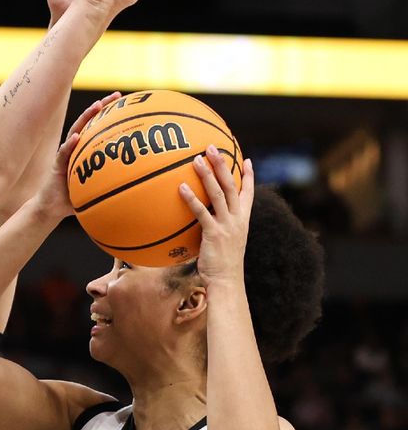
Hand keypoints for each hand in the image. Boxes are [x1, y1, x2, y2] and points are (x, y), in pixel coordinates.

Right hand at [35, 92, 121, 219]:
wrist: (53, 208)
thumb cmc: (77, 198)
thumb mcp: (99, 189)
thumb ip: (115, 184)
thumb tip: (142, 188)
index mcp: (86, 151)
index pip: (100, 128)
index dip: (112, 115)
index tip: (128, 103)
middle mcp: (76, 147)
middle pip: (89, 122)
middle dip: (102, 107)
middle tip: (117, 96)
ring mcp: (66, 154)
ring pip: (76, 130)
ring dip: (86, 117)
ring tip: (96, 107)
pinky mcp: (57, 164)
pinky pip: (63, 153)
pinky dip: (69, 145)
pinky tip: (76, 138)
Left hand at [178, 145, 253, 288]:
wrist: (227, 282)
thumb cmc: (222, 264)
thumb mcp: (226, 242)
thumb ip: (219, 227)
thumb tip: (205, 219)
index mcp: (243, 220)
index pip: (248, 194)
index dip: (248, 176)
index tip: (246, 160)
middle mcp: (237, 220)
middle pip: (231, 186)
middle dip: (223, 165)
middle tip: (213, 147)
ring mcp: (227, 226)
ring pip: (218, 194)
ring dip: (207, 175)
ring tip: (196, 159)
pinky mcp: (214, 234)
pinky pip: (201, 213)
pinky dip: (192, 199)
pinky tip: (181, 187)